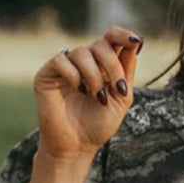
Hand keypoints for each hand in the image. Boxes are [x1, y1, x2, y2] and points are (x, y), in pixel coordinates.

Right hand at [32, 24, 143, 161]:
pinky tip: (79, 90)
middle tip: (118, 90)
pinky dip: (74, 74)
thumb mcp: (121, 98)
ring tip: (98, 98)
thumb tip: (136, 41)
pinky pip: (61, 60)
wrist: (77, 148)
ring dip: (95, 75)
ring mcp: (64, 67)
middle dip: (113, 65)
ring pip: (81, 52)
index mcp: (102, 65)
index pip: (111, 38)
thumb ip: (127, 70)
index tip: (136, 41)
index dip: (123, 35)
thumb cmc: (98, 126)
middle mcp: (83, 62)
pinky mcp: (47, 74)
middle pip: (100, 44)